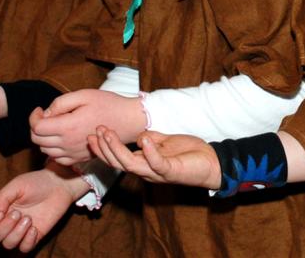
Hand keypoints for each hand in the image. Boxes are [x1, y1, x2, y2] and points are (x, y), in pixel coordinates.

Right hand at [0, 163, 85, 252]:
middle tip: (18, 213)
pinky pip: (24, 248)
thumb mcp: (17, 184)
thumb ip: (2, 198)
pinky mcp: (35, 235)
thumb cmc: (36, 182)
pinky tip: (34, 228)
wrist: (58, 184)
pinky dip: (27, 241)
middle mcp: (8, 222)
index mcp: (0, 209)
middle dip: (4, 227)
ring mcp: (21, 230)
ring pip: (8, 245)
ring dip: (16, 233)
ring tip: (28, 218)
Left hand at [30, 90, 144, 165]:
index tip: (39, 109)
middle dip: (37, 126)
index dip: (33, 117)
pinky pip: (57, 159)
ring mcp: (74, 154)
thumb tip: (46, 113)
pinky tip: (63, 138)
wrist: (129, 120)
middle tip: (47, 115)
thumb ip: (61, 103)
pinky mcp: (80, 159)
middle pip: (38, 140)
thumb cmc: (108, 104)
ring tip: (56, 125)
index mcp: (68, 127)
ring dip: (45, 138)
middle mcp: (68, 144)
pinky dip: (54, 150)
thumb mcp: (84, 95)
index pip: (36, 128)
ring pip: (45, 151)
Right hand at [89, 126, 220, 189]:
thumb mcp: (165, 142)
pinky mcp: (171, 171)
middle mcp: (147, 171)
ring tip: (108, 134)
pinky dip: (149, 151)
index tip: (93, 134)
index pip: (118, 158)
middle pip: (118, 162)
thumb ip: (150, 139)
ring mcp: (157, 173)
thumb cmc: (189, 153)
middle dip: (105, 147)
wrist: (211, 162)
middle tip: (95, 132)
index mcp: (144, 163)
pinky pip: (157, 163)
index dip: (104, 148)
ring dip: (117, 149)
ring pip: (130, 165)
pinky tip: (144, 139)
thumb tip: (139, 135)